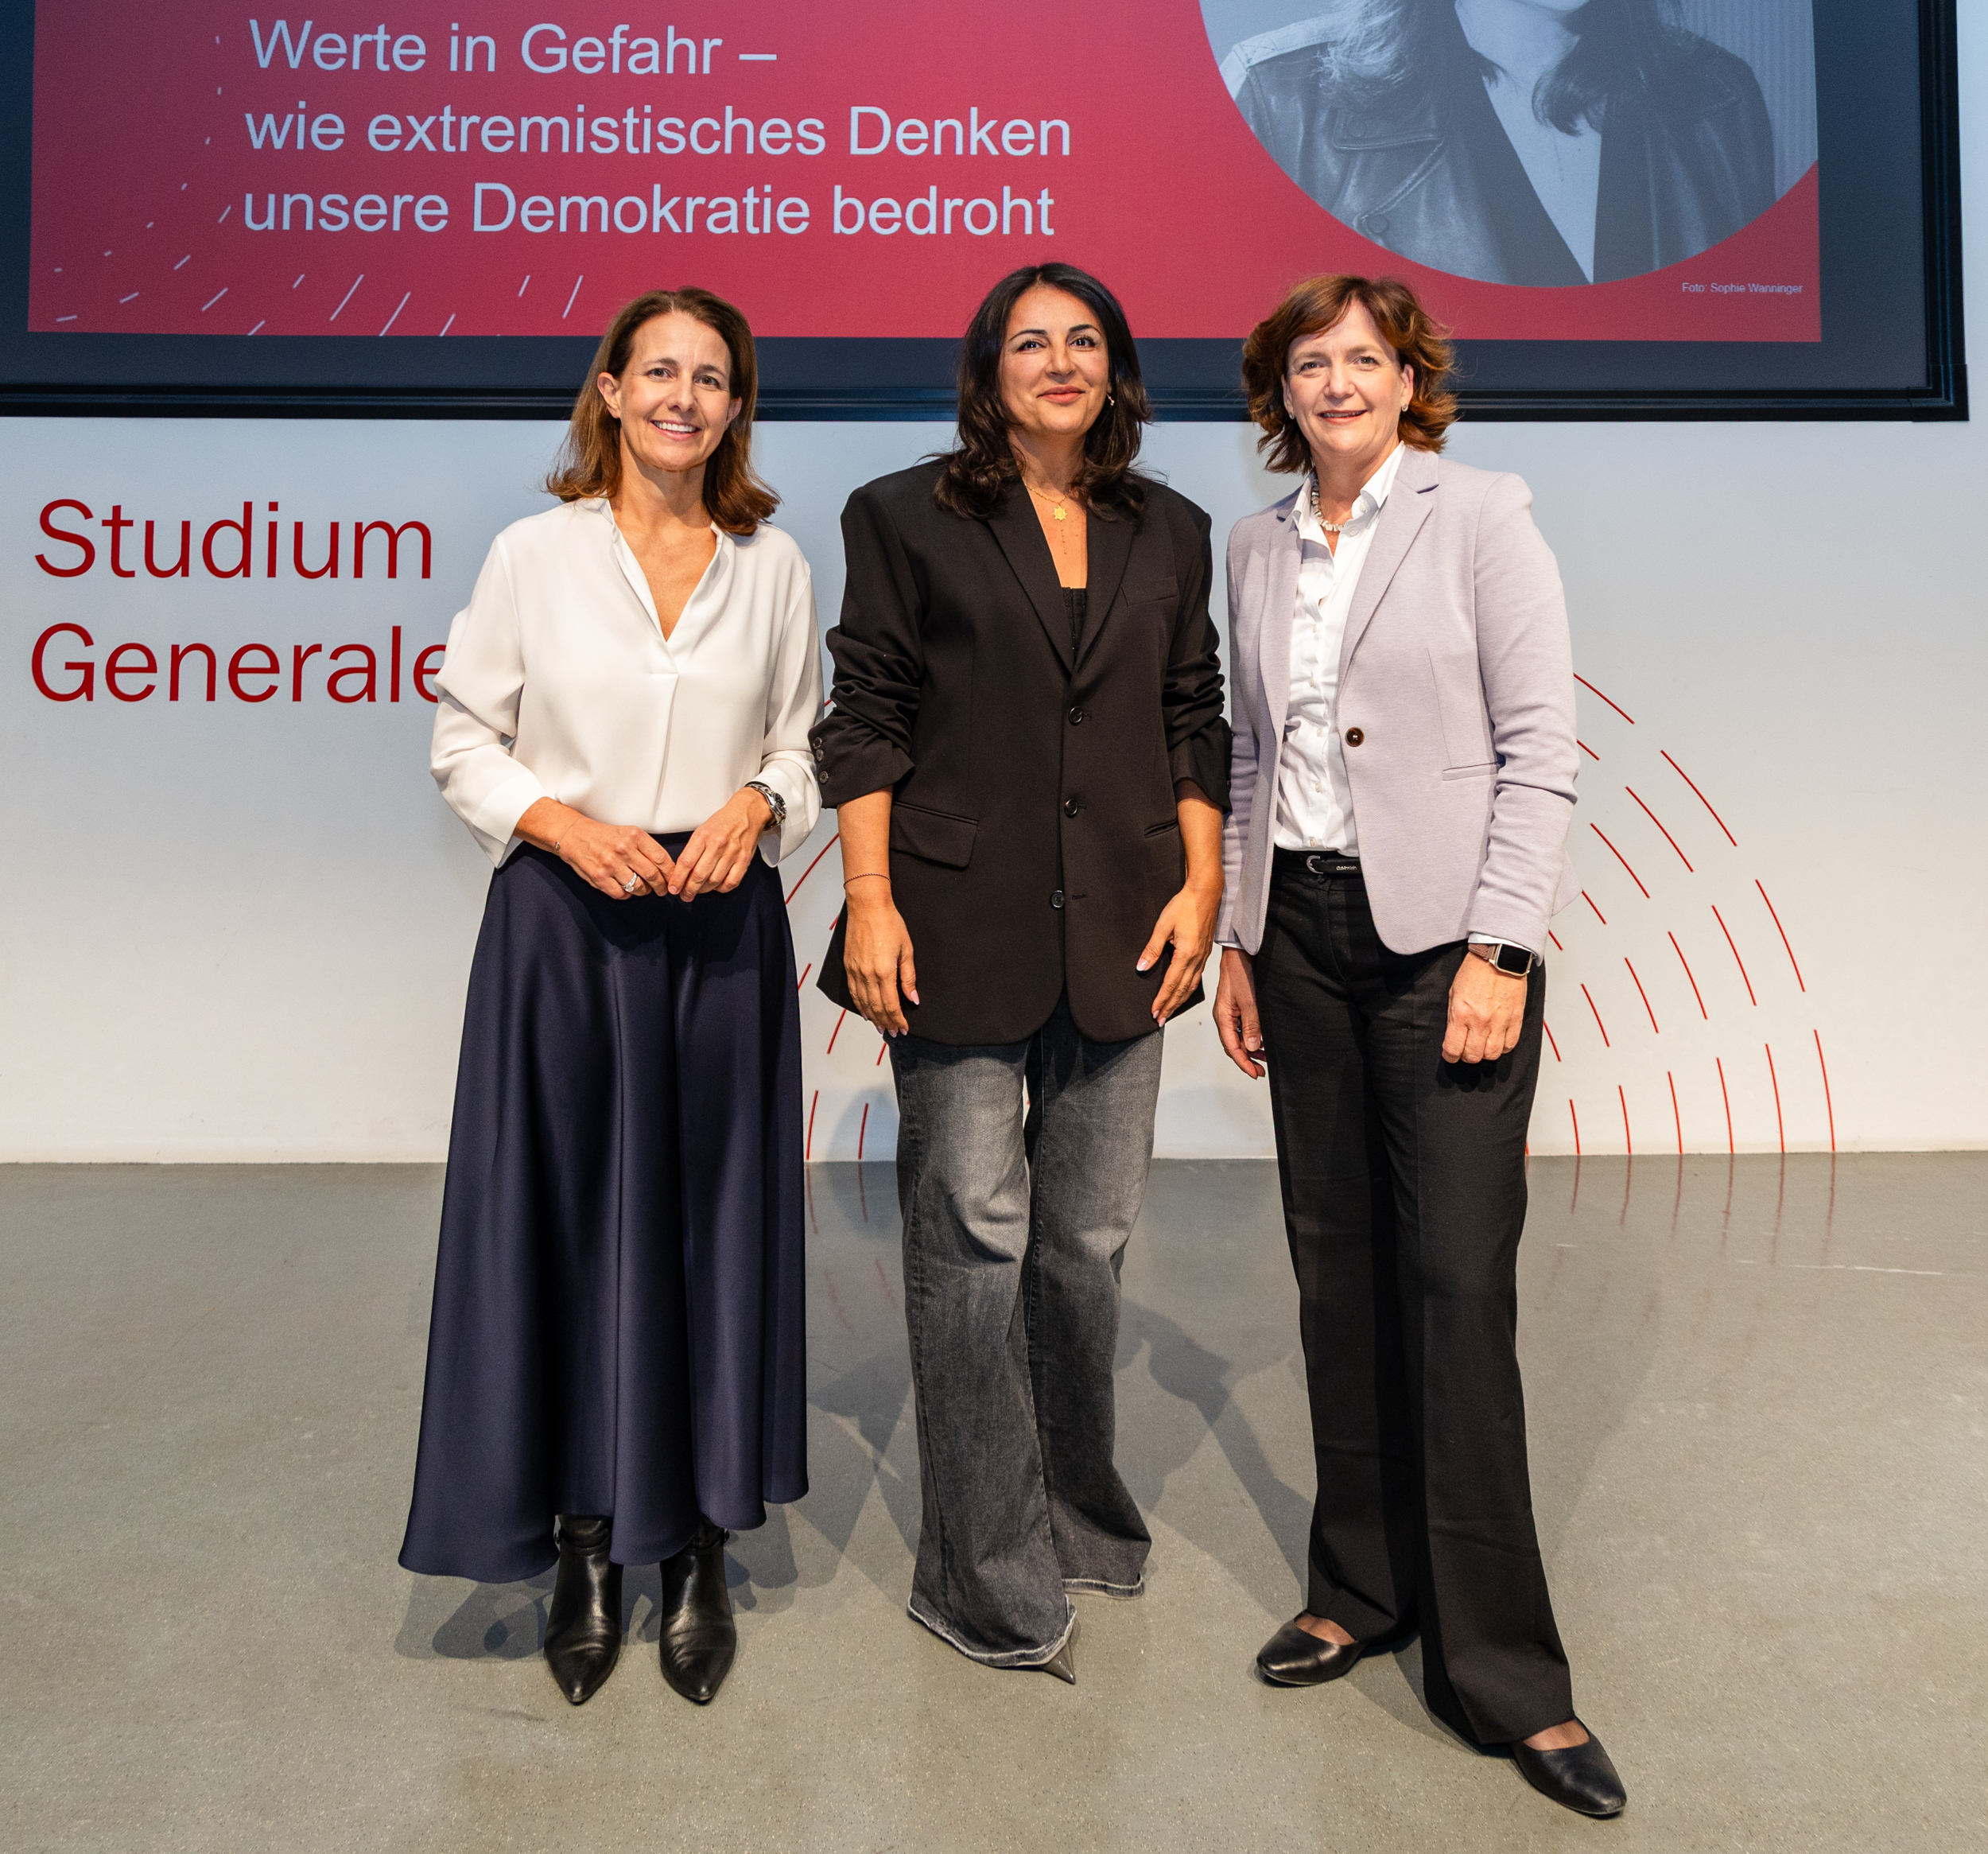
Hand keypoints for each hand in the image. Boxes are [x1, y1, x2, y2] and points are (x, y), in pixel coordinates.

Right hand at [525, 801, 672, 900]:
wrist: (575, 835)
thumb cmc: (605, 836)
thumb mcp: (628, 833)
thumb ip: (646, 848)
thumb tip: (667, 868)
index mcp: (635, 835)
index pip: (661, 858)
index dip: (671, 873)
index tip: (674, 879)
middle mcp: (624, 849)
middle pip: (653, 875)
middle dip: (661, 886)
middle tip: (662, 890)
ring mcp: (610, 864)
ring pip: (638, 887)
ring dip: (644, 891)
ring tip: (644, 889)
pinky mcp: (599, 877)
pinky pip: (621, 893)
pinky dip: (626, 895)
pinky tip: (626, 889)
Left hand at [668, 788, 773, 899]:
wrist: (747, 812)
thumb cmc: (723, 822)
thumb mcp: (702, 830)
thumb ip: (693, 849)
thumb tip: (682, 871)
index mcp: (703, 836)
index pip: (686, 862)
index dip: (678, 879)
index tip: (674, 888)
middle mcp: (717, 845)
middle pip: (699, 875)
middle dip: (689, 889)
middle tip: (684, 895)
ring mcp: (732, 853)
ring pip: (714, 881)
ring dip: (703, 890)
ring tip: (698, 891)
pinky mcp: (744, 860)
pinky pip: (731, 882)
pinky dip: (722, 888)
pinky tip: (716, 887)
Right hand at [843, 882, 919, 1036]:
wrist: (868, 907)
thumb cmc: (890, 923)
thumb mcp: (907, 950)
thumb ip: (909, 977)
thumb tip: (913, 998)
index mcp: (885, 971)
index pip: (891, 1005)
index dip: (898, 1019)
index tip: (904, 1028)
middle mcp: (868, 974)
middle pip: (877, 1007)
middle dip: (886, 1023)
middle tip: (894, 1033)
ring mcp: (856, 971)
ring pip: (863, 1002)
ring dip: (873, 1017)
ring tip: (881, 1027)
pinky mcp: (849, 966)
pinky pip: (853, 992)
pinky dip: (859, 1005)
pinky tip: (865, 1012)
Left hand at [1137, 880, 1218, 1026]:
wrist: (1206, 893)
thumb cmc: (1185, 905)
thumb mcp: (1162, 926)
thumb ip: (1151, 949)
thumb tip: (1141, 968)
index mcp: (1186, 954)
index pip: (1171, 984)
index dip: (1162, 1000)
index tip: (1154, 1012)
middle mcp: (1197, 959)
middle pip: (1182, 990)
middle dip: (1170, 1006)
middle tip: (1160, 1020)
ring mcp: (1203, 957)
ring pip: (1191, 986)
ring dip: (1180, 1001)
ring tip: (1170, 1011)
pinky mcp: (1205, 953)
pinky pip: (1197, 977)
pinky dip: (1189, 989)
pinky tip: (1184, 992)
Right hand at [1214, 948, 1265, 1078]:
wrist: (1238, 954)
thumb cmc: (1239, 973)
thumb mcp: (1248, 1001)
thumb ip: (1251, 1025)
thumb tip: (1251, 1047)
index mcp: (1223, 1018)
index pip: (1232, 1048)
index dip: (1244, 1063)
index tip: (1255, 1073)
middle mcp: (1224, 1018)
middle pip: (1233, 1046)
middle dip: (1247, 1060)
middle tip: (1261, 1070)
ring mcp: (1229, 1013)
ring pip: (1238, 1038)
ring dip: (1249, 1049)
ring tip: (1263, 1058)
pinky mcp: (1235, 1007)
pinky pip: (1241, 1028)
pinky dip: (1250, 1037)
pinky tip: (1259, 1040)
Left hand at [1443, 949, 1528, 1063]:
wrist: (1499, 958)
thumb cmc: (1475, 971)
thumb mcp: (1454, 993)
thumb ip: (1453, 1017)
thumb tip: (1453, 1035)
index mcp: (1461, 1014)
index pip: (1453, 1048)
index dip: (1450, 1056)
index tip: (1451, 1055)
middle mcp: (1481, 1021)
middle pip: (1474, 1055)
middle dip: (1467, 1056)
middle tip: (1466, 1050)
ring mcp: (1500, 1022)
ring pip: (1493, 1054)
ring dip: (1485, 1054)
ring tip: (1482, 1046)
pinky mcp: (1516, 1019)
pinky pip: (1510, 1044)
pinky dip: (1503, 1047)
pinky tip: (1497, 1041)